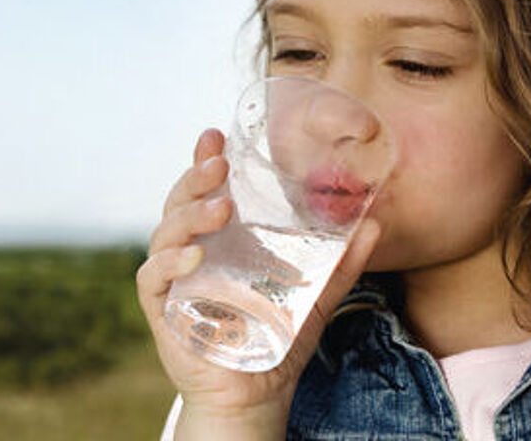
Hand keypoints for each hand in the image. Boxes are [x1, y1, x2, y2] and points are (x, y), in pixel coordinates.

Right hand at [135, 128, 381, 424]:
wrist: (257, 394)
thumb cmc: (278, 340)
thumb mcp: (317, 296)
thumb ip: (343, 263)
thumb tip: (376, 225)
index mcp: (221, 240)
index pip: (206, 190)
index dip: (205, 160)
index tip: (216, 135)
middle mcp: (190, 252)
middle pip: (180, 202)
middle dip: (195, 178)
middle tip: (219, 164)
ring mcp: (173, 280)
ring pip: (164, 234)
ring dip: (189, 216)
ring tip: (220, 208)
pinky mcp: (163, 311)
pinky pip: (154, 279)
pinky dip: (169, 264)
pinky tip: (193, 256)